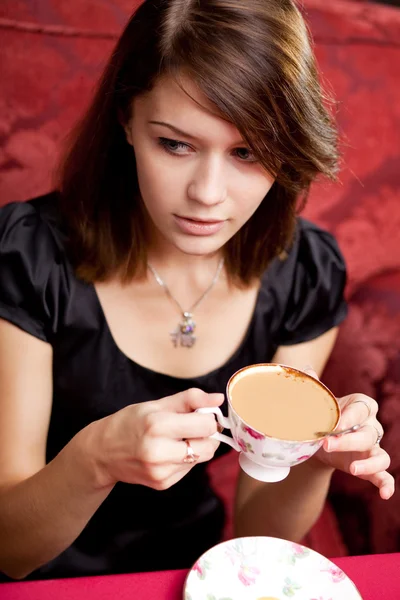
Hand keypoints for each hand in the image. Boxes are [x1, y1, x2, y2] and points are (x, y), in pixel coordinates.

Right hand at [87, 388, 223, 490]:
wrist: (102, 452)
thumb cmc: (129, 423)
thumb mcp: (156, 404)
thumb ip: (190, 399)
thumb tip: (218, 399)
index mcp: (157, 425)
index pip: (206, 425)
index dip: (208, 418)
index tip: (200, 414)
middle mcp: (159, 451)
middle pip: (209, 446)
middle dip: (206, 434)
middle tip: (192, 427)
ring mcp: (160, 471)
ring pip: (201, 458)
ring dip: (197, 447)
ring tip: (177, 439)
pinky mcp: (162, 484)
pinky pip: (189, 469)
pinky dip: (185, 459)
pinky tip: (168, 452)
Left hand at [303, 368, 393, 499]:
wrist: (317, 440)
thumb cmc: (321, 415)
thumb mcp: (317, 402)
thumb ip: (313, 387)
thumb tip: (306, 370)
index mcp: (360, 406)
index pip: (363, 408)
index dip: (350, 416)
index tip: (333, 424)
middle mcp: (371, 426)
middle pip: (369, 433)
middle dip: (348, 440)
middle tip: (326, 444)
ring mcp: (373, 447)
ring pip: (381, 455)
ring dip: (369, 463)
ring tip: (352, 470)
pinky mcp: (370, 467)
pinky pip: (384, 475)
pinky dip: (387, 484)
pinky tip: (384, 494)